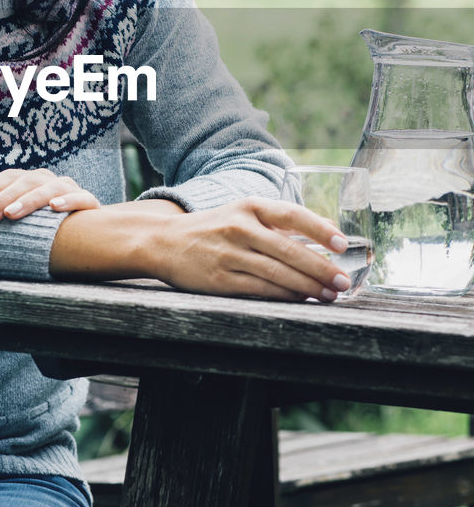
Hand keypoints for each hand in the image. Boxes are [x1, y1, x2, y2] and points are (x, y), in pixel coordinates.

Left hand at [0, 169, 100, 224]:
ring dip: (29, 199)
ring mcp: (70, 189)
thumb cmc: (44, 219)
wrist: (86, 228)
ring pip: (49, 188)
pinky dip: (68, 200)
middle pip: (26, 181)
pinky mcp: (89, 202)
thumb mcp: (20, 207)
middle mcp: (50, 180)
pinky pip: (80, 198)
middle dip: (4, 198)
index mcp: (33, 179)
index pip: (9, 177)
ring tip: (12, 213)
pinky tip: (54, 206)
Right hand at [151, 196, 350, 301]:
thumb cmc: (212, 228)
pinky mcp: (220, 280)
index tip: (342, 244)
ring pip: (277, 274)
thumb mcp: (241, 213)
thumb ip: (277, 222)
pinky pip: (261, 290)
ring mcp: (229, 255)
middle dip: (321, 268)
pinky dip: (285, 296)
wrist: (163, 242)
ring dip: (308, 287)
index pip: (292, 215)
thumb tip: (323, 233)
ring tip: (330, 294)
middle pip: (289, 251)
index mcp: (249, 207)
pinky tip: (302, 299)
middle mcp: (239, 228)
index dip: (320, 230)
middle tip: (343, 281)